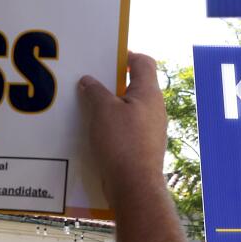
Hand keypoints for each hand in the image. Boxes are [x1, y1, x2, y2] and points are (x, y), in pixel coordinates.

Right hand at [80, 53, 168, 200]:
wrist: (134, 186)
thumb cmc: (121, 143)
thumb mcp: (102, 110)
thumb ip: (94, 91)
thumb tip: (88, 81)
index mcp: (149, 93)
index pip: (143, 62)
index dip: (126, 55)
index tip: (105, 57)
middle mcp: (154, 109)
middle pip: (134, 85)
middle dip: (111, 83)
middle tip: (89, 82)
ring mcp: (150, 129)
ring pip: (128, 109)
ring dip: (109, 107)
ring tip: (86, 107)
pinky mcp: (142, 147)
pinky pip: (126, 128)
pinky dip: (111, 126)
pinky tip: (93, 132)